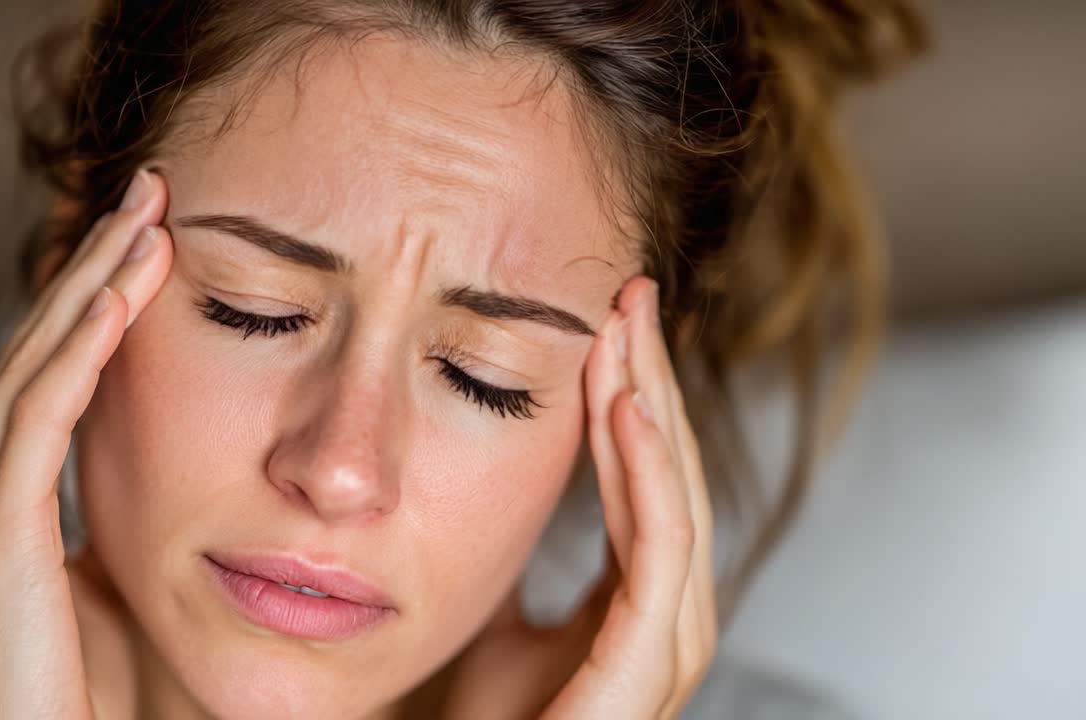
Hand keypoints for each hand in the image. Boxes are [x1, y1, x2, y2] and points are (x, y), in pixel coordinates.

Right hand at [0, 169, 173, 718]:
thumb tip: (170, 466)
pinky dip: (79, 351)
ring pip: (36, 364)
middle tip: (148, 192)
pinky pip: (40, 420)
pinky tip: (121, 297)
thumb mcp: (104, 574)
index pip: (46, 367)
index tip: (151, 235)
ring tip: (147, 219)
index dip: (94, 295)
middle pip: (36, 346)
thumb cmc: (84, 688)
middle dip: (94, 264)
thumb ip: (115, 511)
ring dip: (93, 285)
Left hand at [429, 275, 716, 719]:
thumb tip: (480, 482)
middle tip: (634, 296)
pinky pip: (659, 562)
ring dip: (654, 415)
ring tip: (630, 334)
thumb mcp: (489, 615)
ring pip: (675, 509)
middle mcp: (656, 625)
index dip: (637, 404)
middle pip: (672, 485)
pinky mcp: (639, 677)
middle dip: (654, 386)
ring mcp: (656, 654)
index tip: (613, 323)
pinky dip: (652, 480)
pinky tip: (632, 409)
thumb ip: (502, 554)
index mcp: (628, 609)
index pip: (647, 487)